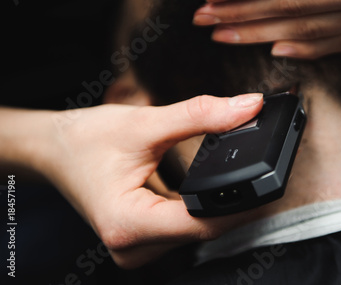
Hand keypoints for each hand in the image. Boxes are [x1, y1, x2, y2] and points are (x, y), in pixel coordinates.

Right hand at [42, 94, 262, 267]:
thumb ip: (199, 115)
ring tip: (245, 177)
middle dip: (238, 201)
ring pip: (199, 229)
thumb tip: (248, 107)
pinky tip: (217, 187)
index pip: (203, 223)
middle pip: (205, 229)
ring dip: (224, 205)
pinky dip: (206, 206)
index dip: (242, 202)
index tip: (271, 180)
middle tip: (267, 171)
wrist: (55, 149)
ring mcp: (140, 247)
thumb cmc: (86, 139)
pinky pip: (188, 226)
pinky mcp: (147, 238)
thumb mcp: (144, 123)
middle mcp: (134, 248)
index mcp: (128, 225)